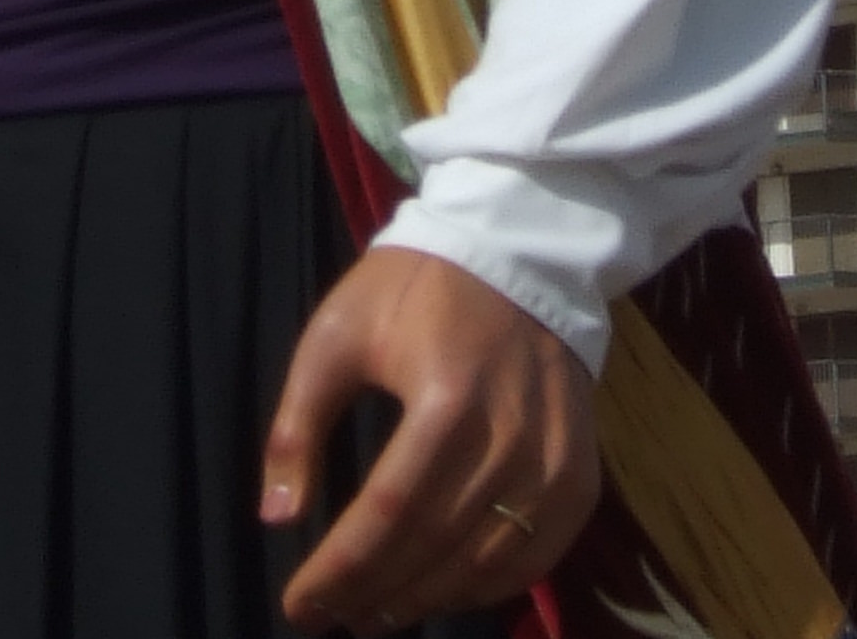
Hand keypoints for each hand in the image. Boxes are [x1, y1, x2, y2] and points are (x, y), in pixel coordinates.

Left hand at [260, 244, 599, 633]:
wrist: (514, 254)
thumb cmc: (413, 290)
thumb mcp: (337, 336)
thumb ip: (298, 425)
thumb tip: (276, 517)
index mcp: (445, 400)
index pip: (386, 514)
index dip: (341, 569)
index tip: (298, 603)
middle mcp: (508, 441)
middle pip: (433, 548)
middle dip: (373, 592)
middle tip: (330, 616)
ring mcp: (554, 465)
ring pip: (483, 566)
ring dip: (424, 600)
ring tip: (373, 612)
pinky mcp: (581, 478)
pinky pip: (532, 558)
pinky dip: (483, 588)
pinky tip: (439, 591)